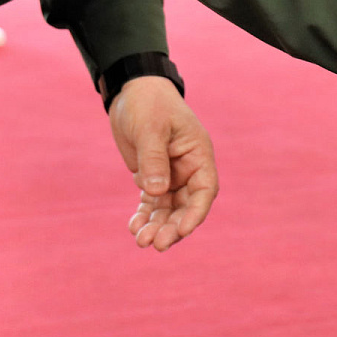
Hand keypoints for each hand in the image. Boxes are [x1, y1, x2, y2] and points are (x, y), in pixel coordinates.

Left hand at [110, 75, 218, 251]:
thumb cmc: (148, 104)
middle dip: (172, 227)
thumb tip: (156, 191)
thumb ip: (154, 159)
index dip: (195, 213)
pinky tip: (134, 226)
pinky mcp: (152, 176)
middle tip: (155, 244)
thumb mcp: (150, 128)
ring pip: (168, 208)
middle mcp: (188, 168)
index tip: (182, 231)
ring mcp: (170, 174)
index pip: (204, 190)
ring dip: (157, 225)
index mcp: (198, 154)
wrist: (131, 91)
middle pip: (186, 206)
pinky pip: (151, 202)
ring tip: (140, 240)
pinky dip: (144, 215)